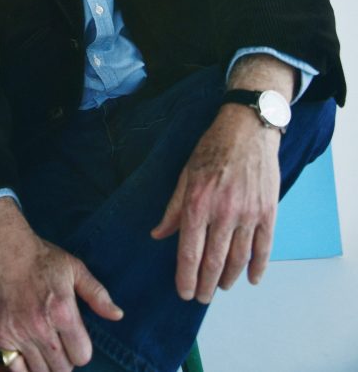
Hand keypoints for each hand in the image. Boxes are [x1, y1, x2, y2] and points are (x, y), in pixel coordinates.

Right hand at [0, 229, 123, 371]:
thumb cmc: (44, 259)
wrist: (7, 250)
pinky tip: (29, 355)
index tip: (76, 338)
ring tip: (47, 349)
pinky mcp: (1, 336)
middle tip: (61, 343)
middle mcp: (41, 328)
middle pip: (63, 369)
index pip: (82, 355)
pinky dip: (25, 367)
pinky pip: (16, 369)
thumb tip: (118, 315)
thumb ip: (97, 295)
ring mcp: (19, 334)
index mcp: (63, 312)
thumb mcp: (75, 269)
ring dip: (48, 365)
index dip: (82, 349)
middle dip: (66, 359)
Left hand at [150, 104, 280, 303]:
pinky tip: (252, 279)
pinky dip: (258, 266)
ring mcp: (249, 213)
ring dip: (229, 278)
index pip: (189, 252)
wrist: (247, 128)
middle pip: (214, 261)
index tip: (183, 292)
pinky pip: (264, 247)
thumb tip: (158, 234)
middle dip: (205, 284)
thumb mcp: (186, 174)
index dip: (185, 277)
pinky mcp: (268, 211)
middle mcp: (223, 212)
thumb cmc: (212, 149)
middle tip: (201, 297)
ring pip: (239, 258)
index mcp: (198, 203)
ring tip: (221, 287)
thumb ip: (173, 208)